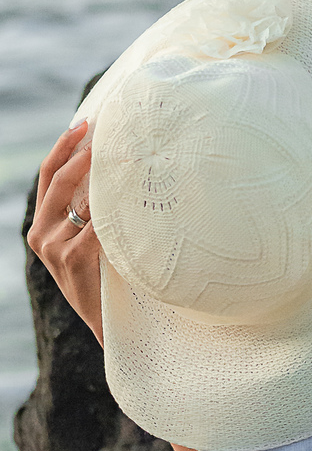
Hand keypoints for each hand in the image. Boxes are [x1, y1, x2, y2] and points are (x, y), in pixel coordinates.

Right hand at [26, 122, 103, 342]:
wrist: (110, 327)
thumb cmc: (109, 280)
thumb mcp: (92, 243)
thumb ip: (93, 214)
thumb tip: (118, 172)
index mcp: (42, 227)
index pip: (47, 176)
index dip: (63, 147)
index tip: (83, 123)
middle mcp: (41, 235)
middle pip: (56, 180)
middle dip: (79, 150)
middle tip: (103, 130)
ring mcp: (53, 248)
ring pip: (79, 198)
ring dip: (102, 175)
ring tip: (125, 155)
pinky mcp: (72, 258)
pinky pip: (96, 223)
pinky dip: (113, 208)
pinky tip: (131, 195)